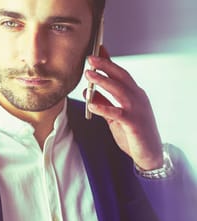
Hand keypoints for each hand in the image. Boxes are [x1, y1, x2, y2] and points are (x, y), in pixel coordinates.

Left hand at [83, 46, 162, 169]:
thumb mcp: (114, 116)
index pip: (121, 74)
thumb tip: (88, 92)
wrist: (149, 153)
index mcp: (134, 94)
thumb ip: (103, 103)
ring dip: (103, 81)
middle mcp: (138, 98)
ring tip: (89, 75)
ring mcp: (137, 110)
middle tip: (90, 58)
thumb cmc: (132, 133)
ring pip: (120, 91)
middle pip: (121, 77)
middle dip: (106, 66)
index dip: (109, 62)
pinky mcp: (134, 124)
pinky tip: (91, 104)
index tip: (98, 50)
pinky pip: (117, 113)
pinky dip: (104, 108)